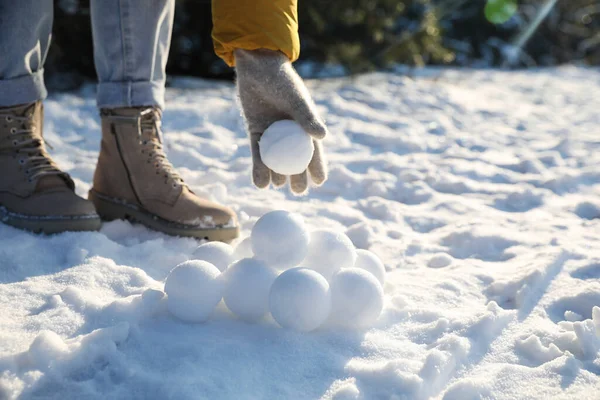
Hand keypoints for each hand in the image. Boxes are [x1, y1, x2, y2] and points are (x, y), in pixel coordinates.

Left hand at [235, 49, 327, 194]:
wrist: (256, 65)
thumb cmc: (281, 79)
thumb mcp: (295, 99)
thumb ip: (307, 117)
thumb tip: (323, 137)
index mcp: (304, 124)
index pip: (313, 150)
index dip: (318, 167)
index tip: (319, 182)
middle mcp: (289, 130)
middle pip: (294, 159)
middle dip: (297, 177)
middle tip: (298, 192)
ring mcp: (272, 132)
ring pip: (276, 159)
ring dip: (277, 174)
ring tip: (278, 186)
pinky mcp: (256, 130)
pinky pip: (258, 152)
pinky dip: (259, 167)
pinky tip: (260, 183)